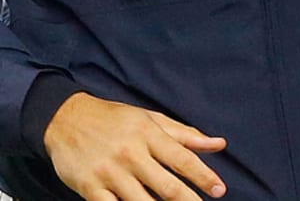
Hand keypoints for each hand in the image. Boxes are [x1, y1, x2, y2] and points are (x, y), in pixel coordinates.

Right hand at [43, 93, 226, 199]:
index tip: (220, 190)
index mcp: (149, 135)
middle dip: (187, 200)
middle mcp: (131, 154)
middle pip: (165, 185)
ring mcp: (109, 173)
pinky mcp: (89, 188)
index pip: (183, 158)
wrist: (66, 119)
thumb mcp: (151, 119)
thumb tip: (219, 144)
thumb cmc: (115, 119)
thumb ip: (185, 134)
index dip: (203, 176)